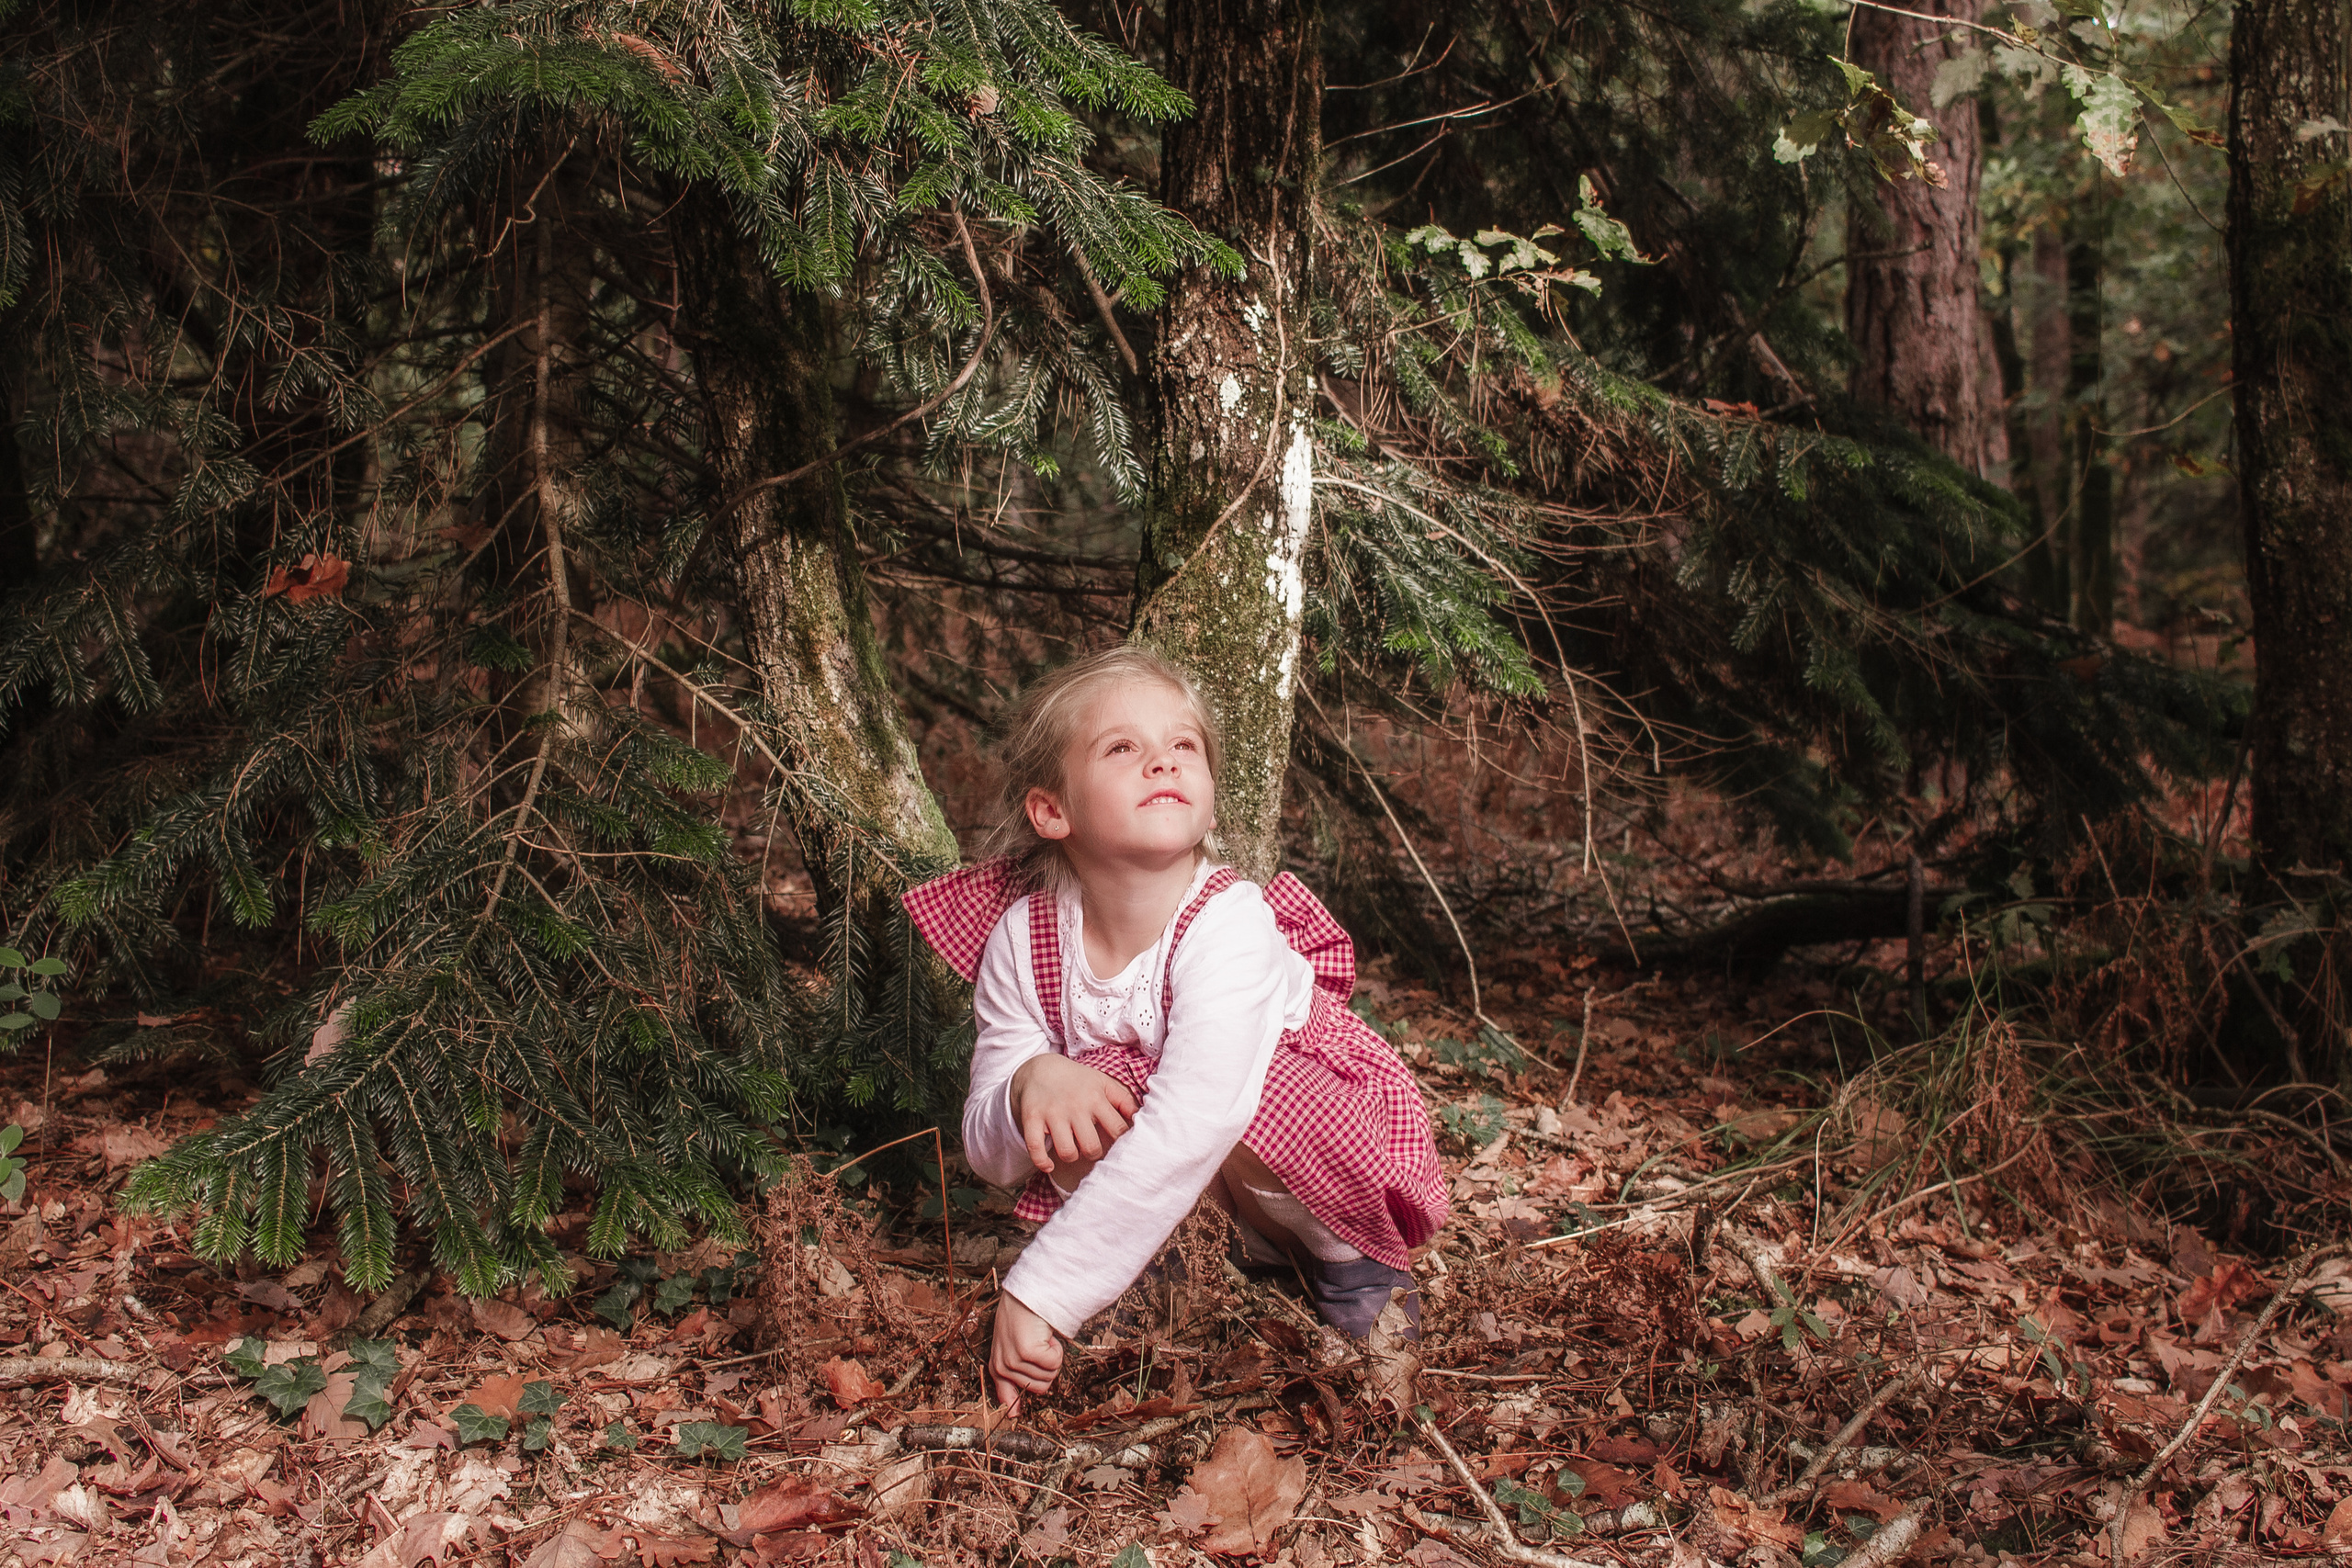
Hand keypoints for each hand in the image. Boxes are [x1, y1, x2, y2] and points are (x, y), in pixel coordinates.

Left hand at [990, 1292, 1062, 1412]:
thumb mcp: (1011, 1349)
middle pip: (1040, 1388)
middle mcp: (1002, 1366)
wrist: (1027, 1294)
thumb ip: (1011, 1378)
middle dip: (1046, 1368)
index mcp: (997, 1366)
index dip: (1014, 1405)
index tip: (1015, 1416)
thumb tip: (1013, 1416)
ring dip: (1052, 1356)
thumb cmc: (1022, 1319)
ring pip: (1049, 1375)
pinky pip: (1054, 1363)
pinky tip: (1046, 1335)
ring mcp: (1014, 1360)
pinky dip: (1056, 1349)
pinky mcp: (1027, 1352)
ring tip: (1041, 1338)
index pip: (1005, 1396)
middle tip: (1040, 1347)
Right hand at [1009, 1054, 1137, 1174]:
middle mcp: (1075, 1106)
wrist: (1039, 1068)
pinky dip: (1043, 1163)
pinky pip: (1036, 1149)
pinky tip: (1049, 1165)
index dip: (1121, 1144)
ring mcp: (1052, 1113)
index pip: (1118, 1130)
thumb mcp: (1102, 1083)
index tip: (1119, 1148)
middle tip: (1090, 1149)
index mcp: (1096, 1098)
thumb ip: (1124, 1100)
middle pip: (1092, 1147)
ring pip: (1067, 1152)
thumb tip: (1142, 1118)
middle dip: (1094, 1154)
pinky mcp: (1031, 1118)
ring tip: (1071, 1150)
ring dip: (1071, 1157)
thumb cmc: (1077, 1080)